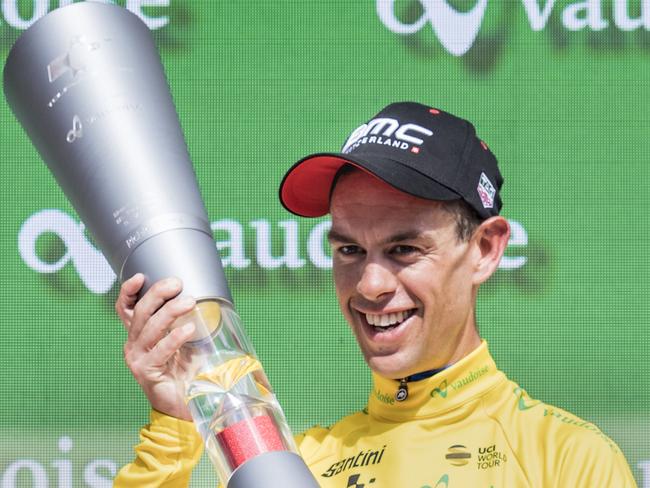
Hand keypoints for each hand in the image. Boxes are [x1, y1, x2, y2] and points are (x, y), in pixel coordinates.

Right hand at [116, 274, 196, 420]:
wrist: (185, 404)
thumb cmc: (185, 370)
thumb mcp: (185, 340)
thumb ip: (184, 320)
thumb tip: (201, 297)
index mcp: (139, 334)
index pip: (127, 308)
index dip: (129, 291)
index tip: (141, 276)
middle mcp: (133, 345)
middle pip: (140, 313)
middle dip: (157, 294)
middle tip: (177, 284)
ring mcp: (138, 359)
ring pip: (149, 328)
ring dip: (170, 311)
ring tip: (189, 301)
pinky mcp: (146, 373)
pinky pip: (160, 350)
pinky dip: (174, 338)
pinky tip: (188, 330)